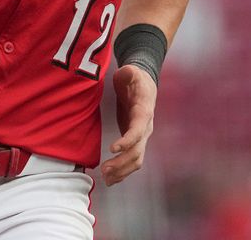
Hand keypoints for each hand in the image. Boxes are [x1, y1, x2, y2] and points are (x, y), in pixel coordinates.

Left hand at [101, 63, 156, 185]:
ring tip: (106, 178)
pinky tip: (111, 179)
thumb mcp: (132, 71)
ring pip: (136, 159)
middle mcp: (146, 127)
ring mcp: (142, 136)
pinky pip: (132, 160)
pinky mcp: (136, 141)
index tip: (113, 148)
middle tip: (104, 170)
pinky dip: (123, 171)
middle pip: (137, 151)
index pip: (138, 129)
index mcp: (144, 111)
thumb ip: (129, 72)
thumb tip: (127, 71)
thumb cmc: (135, 78)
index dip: (128, 140)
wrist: (143, 84)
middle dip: (121, 162)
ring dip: (122, 171)